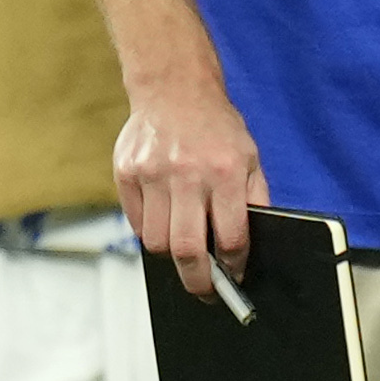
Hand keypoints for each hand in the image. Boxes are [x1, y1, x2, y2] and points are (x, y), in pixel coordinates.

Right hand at [117, 71, 267, 299]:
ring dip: (172, 255)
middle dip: (198, 281)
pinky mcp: (127, 173)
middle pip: (187, 250)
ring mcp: (152, 174)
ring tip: (184, 251)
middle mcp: (187, 175)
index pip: (230, 238)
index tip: (233, 275)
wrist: (174, 88)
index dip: (233, 265)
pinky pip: (137, 223)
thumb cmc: (216, 127)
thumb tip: (246, 247)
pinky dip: (151, 232)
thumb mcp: (249, 158)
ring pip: (157, 243)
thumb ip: (253, 199)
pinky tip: (165, 222)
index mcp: (224, 172)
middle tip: (204, 292)